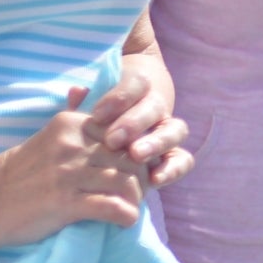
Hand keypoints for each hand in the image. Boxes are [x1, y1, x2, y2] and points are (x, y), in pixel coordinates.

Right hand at [0, 87, 147, 243]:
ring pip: (128, 182)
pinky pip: (112, 207)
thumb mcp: (48, 135)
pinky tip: (123, 222)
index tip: (134, 170)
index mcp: (72, 124)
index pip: (127, 134)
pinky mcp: (64, 202)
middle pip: (131, 159)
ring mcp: (68, 173)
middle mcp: (72, 145)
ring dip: (136, 199)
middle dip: (142, 179)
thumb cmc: (22, 171)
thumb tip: (83, 88)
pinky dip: (126, 216)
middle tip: (136, 193)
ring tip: (129, 207)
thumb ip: (71, 114)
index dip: (137, 154)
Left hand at [86, 50, 192, 188]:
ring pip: (176, 130)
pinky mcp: (175, 157)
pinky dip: (173, 169)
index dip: (120, 97)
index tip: (96, 115)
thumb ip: (81, 103)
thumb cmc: (95, 122)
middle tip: (112, 140)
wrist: (115, 138)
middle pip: (154, 107)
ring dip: (157, 142)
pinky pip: (183, 160)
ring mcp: (168, 132)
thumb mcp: (86, 111)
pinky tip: (154, 179)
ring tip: (136, 156)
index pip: (136, 83)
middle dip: (134, 123)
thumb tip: (78, 92)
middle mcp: (156, 109)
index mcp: (136, 91)